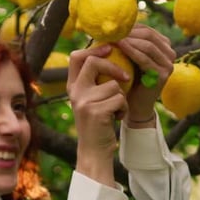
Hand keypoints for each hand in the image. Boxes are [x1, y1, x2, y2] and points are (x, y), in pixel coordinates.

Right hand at [66, 44, 129, 186]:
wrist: (94, 150)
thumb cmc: (97, 122)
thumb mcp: (90, 99)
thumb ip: (94, 81)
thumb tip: (110, 54)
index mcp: (72, 86)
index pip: (76, 57)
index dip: (94, 49)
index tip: (110, 48)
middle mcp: (75, 92)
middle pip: (94, 62)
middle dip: (114, 66)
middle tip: (126, 76)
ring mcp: (84, 101)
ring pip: (114, 84)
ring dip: (121, 97)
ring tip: (115, 110)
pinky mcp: (96, 112)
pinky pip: (119, 99)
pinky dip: (123, 108)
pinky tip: (116, 117)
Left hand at [116, 24, 175, 124]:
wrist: (135, 105)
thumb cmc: (128, 79)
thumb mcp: (129, 58)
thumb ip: (127, 42)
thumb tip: (112, 24)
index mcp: (163, 46)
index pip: (146, 29)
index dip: (129, 27)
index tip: (112, 27)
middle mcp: (170, 53)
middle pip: (148, 35)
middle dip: (129, 32)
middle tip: (112, 31)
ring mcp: (168, 64)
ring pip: (148, 44)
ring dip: (129, 39)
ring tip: (113, 37)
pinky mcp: (163, 74)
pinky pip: (145, 59)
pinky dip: (131, 51)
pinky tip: (119, 46)